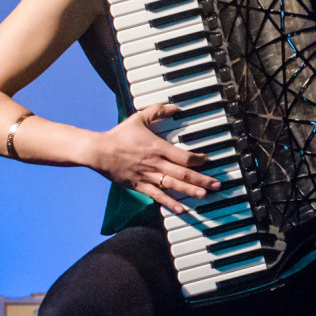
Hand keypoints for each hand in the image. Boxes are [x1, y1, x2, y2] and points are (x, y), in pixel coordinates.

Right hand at [88, 103, 219, 213]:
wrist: (99, 151)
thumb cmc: (119, 135)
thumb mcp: (138, 118)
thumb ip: (157, 111)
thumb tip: (173, 106)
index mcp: (157, 147)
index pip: (183, 156)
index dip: (198, 160)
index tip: (206, 161)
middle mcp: (155, 163)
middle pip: (183, 174)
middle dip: (202, 179)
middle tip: (216, 185)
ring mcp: (148, 176)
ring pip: (173, 186)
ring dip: (190, 191)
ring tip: (205, 195)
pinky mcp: (140, 186)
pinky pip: (158, 196)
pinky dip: (170, 203)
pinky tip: (181, 209)